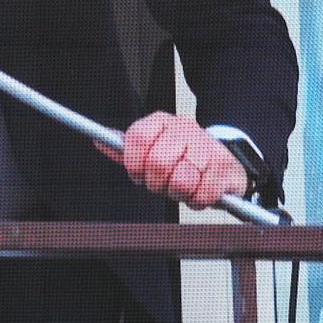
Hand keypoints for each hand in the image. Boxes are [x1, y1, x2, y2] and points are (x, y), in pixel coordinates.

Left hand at [101, 112, 248, 209]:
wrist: (223, 160)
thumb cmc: (180, 158)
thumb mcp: (150, 150)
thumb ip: (125, 149)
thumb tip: (98, 141)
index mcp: (161, 122)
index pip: (138, 138)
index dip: (133, 163)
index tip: (137, 174)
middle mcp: (184, 128)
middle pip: (158, 163)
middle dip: (156, 183)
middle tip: (162, 184)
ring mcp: (207, 145)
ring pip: (181, 180)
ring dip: (177, 193)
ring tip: (181, 187)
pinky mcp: (224, 165)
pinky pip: (203, 193)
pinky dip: (197, 200)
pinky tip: (198, 191)